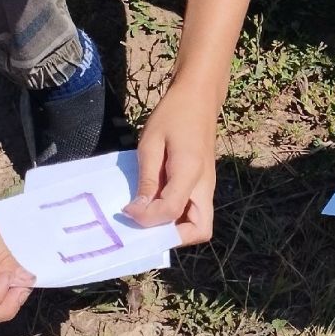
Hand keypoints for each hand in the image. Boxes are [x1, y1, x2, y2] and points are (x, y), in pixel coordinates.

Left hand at [124, 88, 218, 245]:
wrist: (198, 98)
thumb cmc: (172, 115)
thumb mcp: (151, 143)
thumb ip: (147, 179)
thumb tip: (138, 210)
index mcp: (190, 172)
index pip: (171, 211)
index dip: (147, 218)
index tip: (126, 210)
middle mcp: (204, 185)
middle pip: (200, 230)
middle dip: (173, 237)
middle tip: (147, 227)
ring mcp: (207, 187)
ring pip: (200, 225)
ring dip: (176, 229)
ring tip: (150, 218)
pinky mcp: (203, 185)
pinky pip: (195, 212)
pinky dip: (178, 218)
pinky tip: (157, 206)